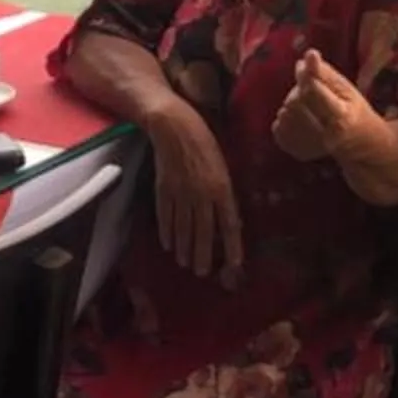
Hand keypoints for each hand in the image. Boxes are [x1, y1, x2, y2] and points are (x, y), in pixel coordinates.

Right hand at [144, 101, 242, 279]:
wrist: (174, 125)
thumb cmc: (204, 139)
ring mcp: (181, 193)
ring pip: (183, 228)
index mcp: (221, 187)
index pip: (229, 224)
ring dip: (185, 248)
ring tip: (185, 263)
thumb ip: (225, 190)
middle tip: (202, 272)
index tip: (234, 264)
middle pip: (204, 232)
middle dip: (204, 254)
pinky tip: (168, 244)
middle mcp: (202, 194)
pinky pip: (166, 216)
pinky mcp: (163, 189)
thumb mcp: (223, 163)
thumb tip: (230, 213)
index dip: (232, 246)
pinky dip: (167, 231)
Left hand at [271, 48, 379, 164]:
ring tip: (306, 105)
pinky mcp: (298, 152)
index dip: (307, 74)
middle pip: (295, 102)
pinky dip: (284, 119)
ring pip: (284, 114)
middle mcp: (326, 136)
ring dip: (291, 104)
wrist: (359, 143)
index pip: (313, 91)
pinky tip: (298, 118)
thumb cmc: (353, 110)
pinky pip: (277, 128)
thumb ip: (325, 73)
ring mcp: (311, 147)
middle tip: (309, 87)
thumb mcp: (346, 89)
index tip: (308, 60)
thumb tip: (306, 57)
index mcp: (341, 117)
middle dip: (299, 89)